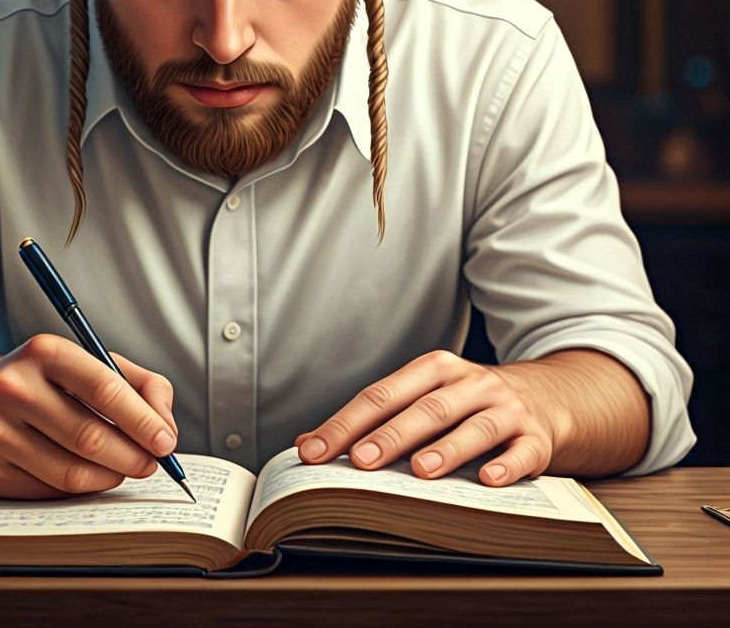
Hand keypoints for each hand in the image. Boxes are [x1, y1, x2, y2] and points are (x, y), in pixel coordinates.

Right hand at [0, 334, 178, 498]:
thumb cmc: (51, 383)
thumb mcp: (95, 364)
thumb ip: (143, 386)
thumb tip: (165, 428)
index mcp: (44, 351)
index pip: (104, 388)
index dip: (142, 420)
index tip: (165, 441)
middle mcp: (12, 387)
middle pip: (89, 436)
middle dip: (132, 456)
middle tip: (152, 464)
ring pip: (71, 472)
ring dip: (110, 477)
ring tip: (123, 469)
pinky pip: (50, 492)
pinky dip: (80, 489)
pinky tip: (88, 475)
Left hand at [293, 350, 559, 486]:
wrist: (544, 396)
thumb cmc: (465, 404)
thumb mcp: (421, 398)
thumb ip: (371, 418)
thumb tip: (306, 442)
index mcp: (432, 370)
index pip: (381, 395)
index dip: (346, 423)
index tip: (314, 451)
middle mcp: (468, 383)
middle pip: (424, 409)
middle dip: (390, 436)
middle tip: (361, 461)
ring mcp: (505, 408)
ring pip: (473, 426)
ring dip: (446, 449)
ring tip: (420, 471)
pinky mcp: (536, 437)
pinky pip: (521, 451)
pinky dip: (506, 465)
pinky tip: (488, 480)